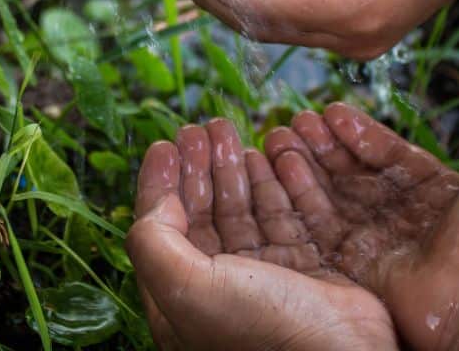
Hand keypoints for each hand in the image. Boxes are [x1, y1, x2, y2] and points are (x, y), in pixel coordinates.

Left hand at [125, 119, 397, 350]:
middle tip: (200, 128)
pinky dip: (273, 182)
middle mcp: (220, 288)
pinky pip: (283, 214)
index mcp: (182, 298)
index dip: (159, 184)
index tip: (164, 145)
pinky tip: (265, 155)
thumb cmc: (259, 334)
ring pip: (242, 209)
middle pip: (202, 213)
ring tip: (228, 130)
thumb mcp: (185, 287)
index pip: (160, 230)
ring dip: (233, 168)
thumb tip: (157, 202)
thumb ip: (154, 241)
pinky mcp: (304, 269)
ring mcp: (264, 278)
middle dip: (199, 167)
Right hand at [264, 85, 458, 350]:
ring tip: (278, 137)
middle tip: (295, 120)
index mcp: (435, 194)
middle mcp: (402, 217)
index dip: (359, 133)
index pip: (388, 154)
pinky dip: (298, 198)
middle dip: (322, 146)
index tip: (331, 111)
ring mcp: (377, 242)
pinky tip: (281, 168)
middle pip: (352, 174)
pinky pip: (318, 226)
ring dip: (303, 166)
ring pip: (329, 196)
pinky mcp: (355, 266)